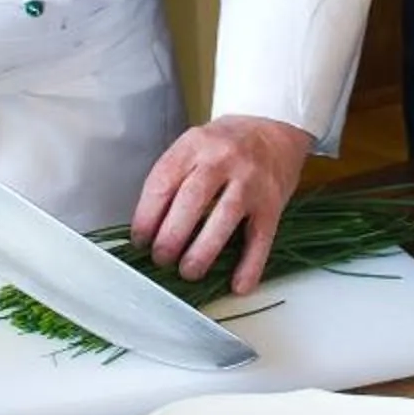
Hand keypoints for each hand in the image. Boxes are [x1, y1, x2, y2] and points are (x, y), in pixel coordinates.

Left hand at [131, 115, 313, 293]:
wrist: (273, 129)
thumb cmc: (224, 145)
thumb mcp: (193, 146)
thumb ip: (172, 178)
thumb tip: (148, 227)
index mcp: (194, 145)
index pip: (163, 182)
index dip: (147, 216)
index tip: (140, 240)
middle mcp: (222, 159)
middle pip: (191, 200)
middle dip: (171, 236)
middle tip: (160, 259)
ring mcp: (250, 181)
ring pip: (224, 218)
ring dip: (203, 251)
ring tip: (188, 272)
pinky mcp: (272, 203)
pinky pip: (261, 237)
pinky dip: (250, 264)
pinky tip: (238, 285)